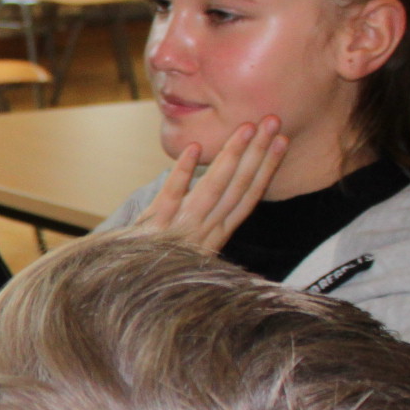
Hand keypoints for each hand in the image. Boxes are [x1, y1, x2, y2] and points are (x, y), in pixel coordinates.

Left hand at [135, 117, 287, 253]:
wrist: (127, 288)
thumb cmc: (158, 260)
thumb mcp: (191, 243)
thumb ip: (207, 219)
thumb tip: (223, 184)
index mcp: (216, 235)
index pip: (248, 197)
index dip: (267, 168)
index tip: (282, 141)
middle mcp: (205, 232)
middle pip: (237, 187)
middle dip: (258, 153)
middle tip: (272, 121)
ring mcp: (181, 230)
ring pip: (212, 189)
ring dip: (230, 157)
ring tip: (246, 128)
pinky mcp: (155, 228)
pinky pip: (171, 196)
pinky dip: (183, 173)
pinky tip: (194, 148)